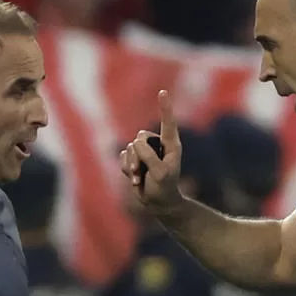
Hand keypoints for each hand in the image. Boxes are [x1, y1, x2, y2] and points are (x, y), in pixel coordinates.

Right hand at [119, 90, 182, 212]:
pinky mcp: (135, 159)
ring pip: (130, 148)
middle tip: (140, 171)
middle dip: (137, 155)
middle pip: (140, 137)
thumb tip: (135, 144)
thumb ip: (149, 157)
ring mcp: (146, 152)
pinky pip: (123, 156)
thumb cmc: (164, 188)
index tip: (163, 92)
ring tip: (138, 178)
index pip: (168, 123)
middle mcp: (158, 145)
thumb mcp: (160, 174)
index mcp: (171, 145)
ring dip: (131, 165)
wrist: (158, 204)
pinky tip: (134, 179)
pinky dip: (126, 168)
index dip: (165, 108)